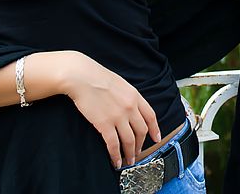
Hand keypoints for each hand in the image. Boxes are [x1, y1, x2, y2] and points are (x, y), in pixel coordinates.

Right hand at [59, 52, 160, 168]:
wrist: (82, 77)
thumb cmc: (98, 78)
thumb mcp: (121, 84)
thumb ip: (129, 97)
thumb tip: (132, 109)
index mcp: (135, 96)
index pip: (151, 116)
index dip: (155, 129)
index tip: (157, 138)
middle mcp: (130, 108)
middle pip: (141, 131)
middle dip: (141, 145)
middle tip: (138, 153)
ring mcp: (118, 117)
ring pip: (130, 141)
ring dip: (130, 153)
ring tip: (128, 161)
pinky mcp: (104, 124)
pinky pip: (113, 145)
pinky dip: (116, 155)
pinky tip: (116, 161)